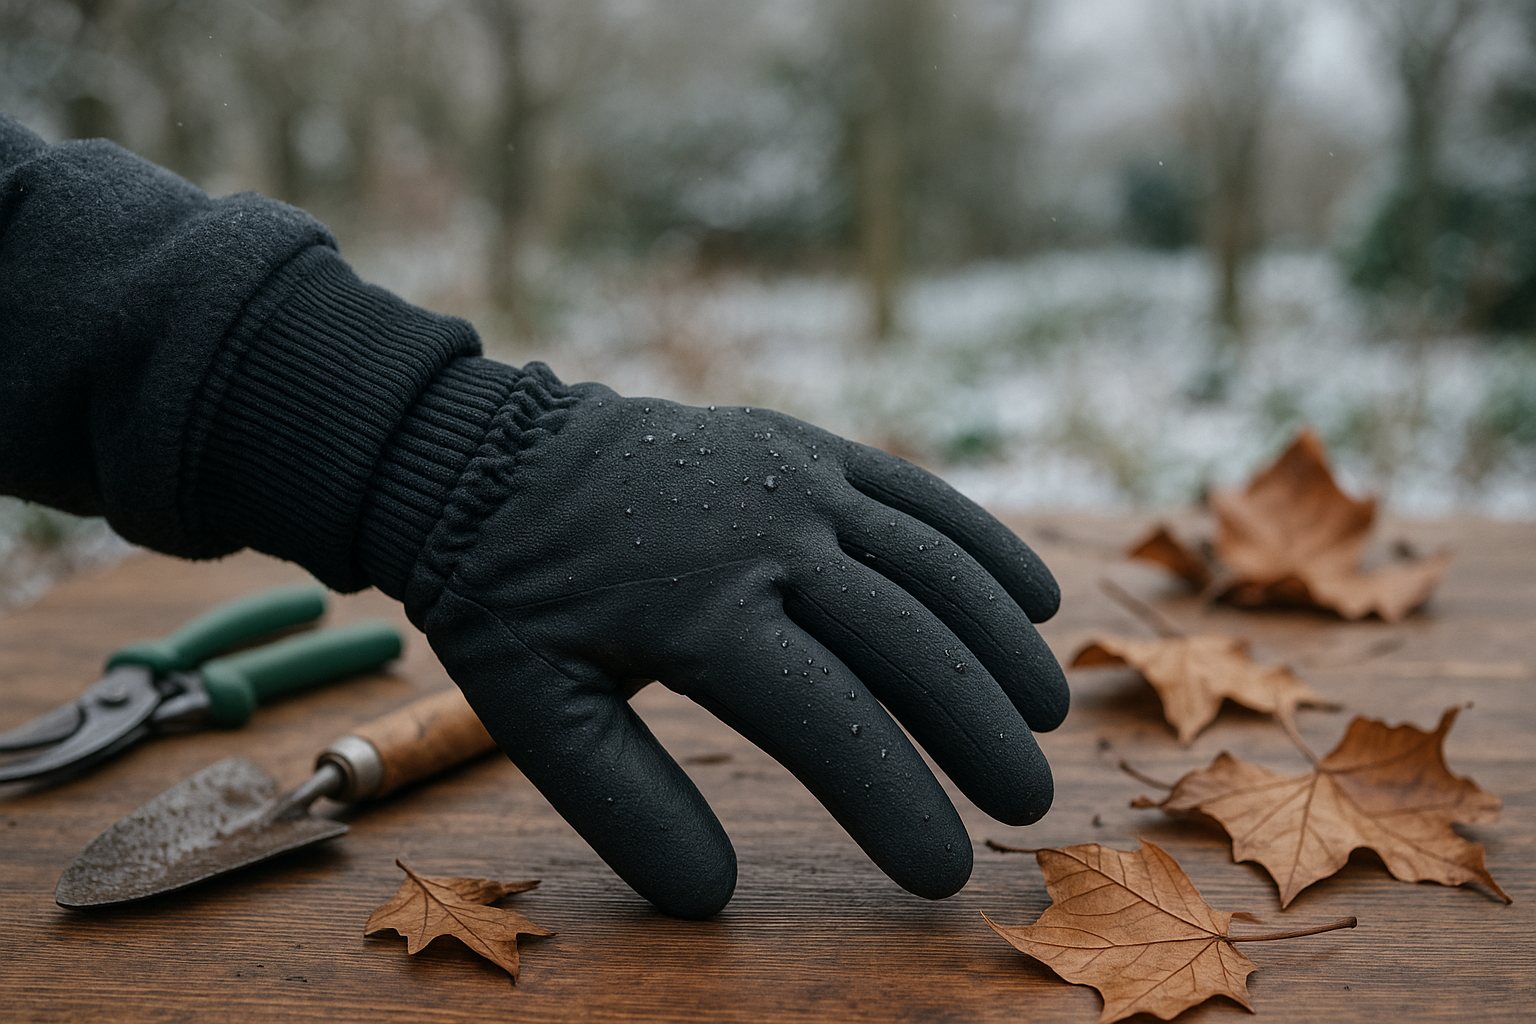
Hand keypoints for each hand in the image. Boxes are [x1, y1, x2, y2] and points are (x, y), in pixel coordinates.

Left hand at [404, 378, 1067, 917]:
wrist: (486, 457)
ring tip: (1049, 713)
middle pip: (907, 643)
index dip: (898, 803)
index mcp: (697, 614)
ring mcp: (794, 480)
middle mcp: (765, 538)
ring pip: (932, 565)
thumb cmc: (512, 598)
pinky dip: (985, 543)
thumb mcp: (540, 713)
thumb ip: (627, 806)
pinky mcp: (805, 446)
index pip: (829, 724)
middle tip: (1029, 803)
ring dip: (1002, 641)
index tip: (945, 872)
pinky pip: (917, 494)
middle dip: (979, 730)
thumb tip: (713, 896)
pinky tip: (1037, 596)